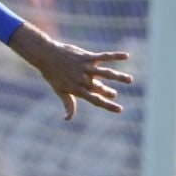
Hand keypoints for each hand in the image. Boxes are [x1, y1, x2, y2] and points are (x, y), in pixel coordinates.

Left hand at [8, 23, 132, 118]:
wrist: (46, 56)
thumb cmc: (53, 75)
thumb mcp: (60, 90)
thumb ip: (68, 104)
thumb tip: (67, 119)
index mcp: (77, 89)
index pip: (95, 100)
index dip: (107, 105)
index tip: (120, 110)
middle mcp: (83, 79)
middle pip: (100, 87)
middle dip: (108, 92)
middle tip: (113, 94)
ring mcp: (86, 68)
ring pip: (106, 73)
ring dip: (119, 77)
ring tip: (130, 80)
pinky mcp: (87, 57)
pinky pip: (104, 56)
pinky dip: (115, 56)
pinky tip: (126, 56)